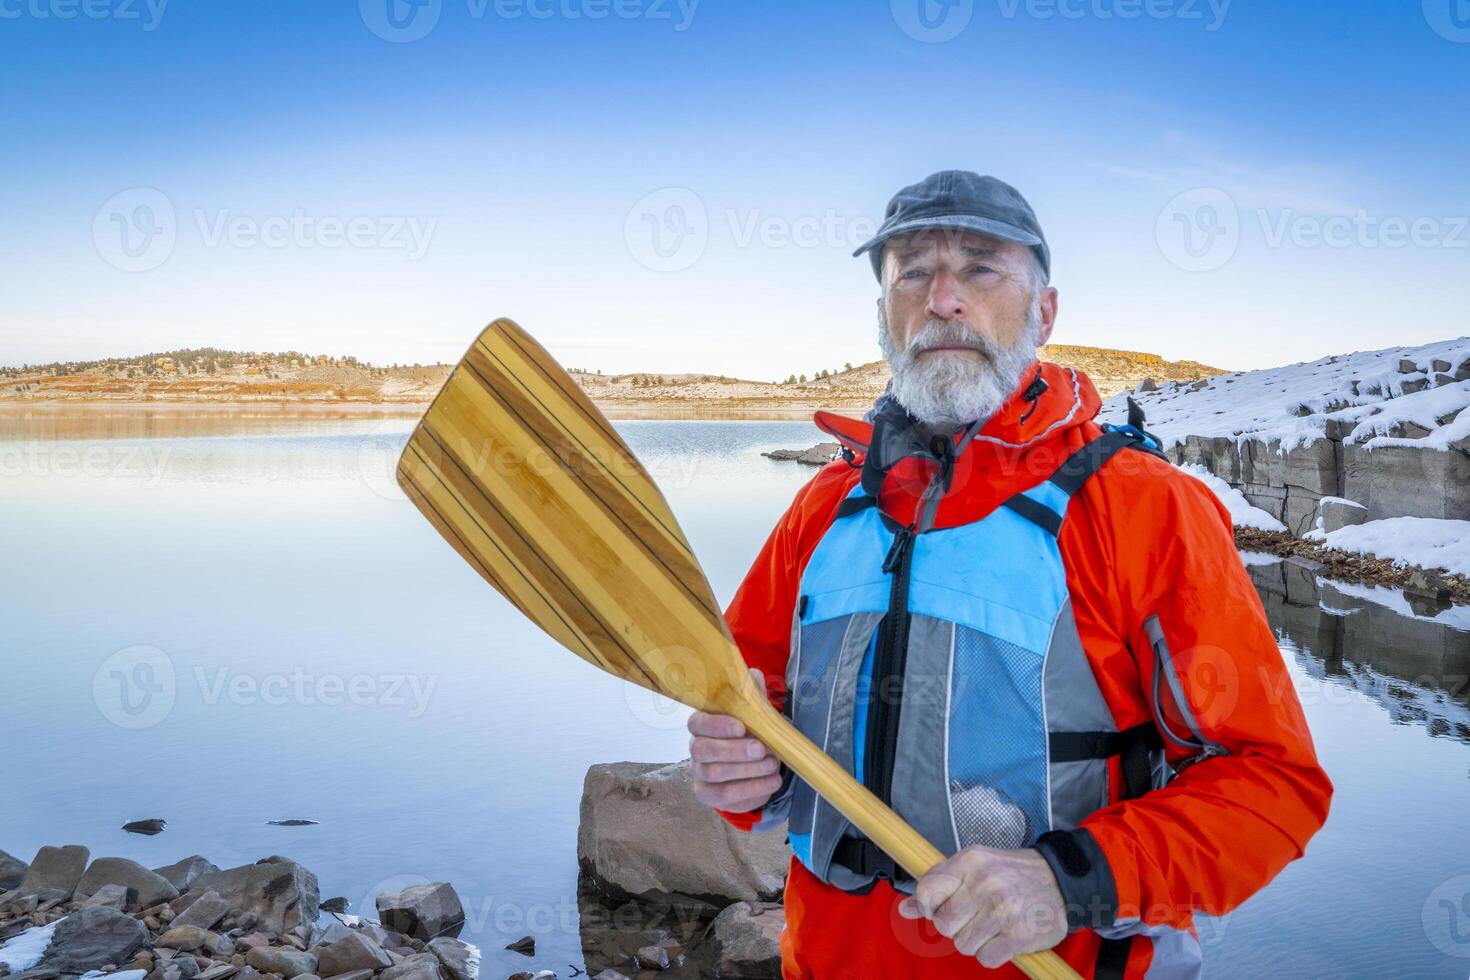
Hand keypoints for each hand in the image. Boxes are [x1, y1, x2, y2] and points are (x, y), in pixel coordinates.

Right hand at [687, 668, 782, 812]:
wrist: (752, 764)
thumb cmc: (749, 732)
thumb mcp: (753, 712)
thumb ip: (752, 694)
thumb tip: (754, 675)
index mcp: (702, 724)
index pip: (698, 723)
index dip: (718, 726)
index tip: (742, 727)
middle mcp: (696, 749)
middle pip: (703, 751)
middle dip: (734, 751)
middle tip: (762, 749)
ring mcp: (700, 774)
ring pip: (715, 775)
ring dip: (748, 771)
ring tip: (773, 765)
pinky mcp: (710, 795)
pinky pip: (725, 797)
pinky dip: (752, 790)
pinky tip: (772, 782)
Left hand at [897, 844, 1067, 967]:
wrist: (1062, 882)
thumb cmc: (1013, 874)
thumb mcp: (975, 866)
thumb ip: (939, 884)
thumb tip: (905, 908)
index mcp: (970, 861)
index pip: (927, 891)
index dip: (929, 907)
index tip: (943, 908)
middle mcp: (985, 884)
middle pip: (944, 925)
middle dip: (956, 927)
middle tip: (975, 917)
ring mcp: (1002, 910)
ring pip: (963, 945)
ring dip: (976, 941)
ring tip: (994, 925)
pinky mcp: (1018, 935)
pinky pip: (985, 958)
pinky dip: (993, 953)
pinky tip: (1004, 937)